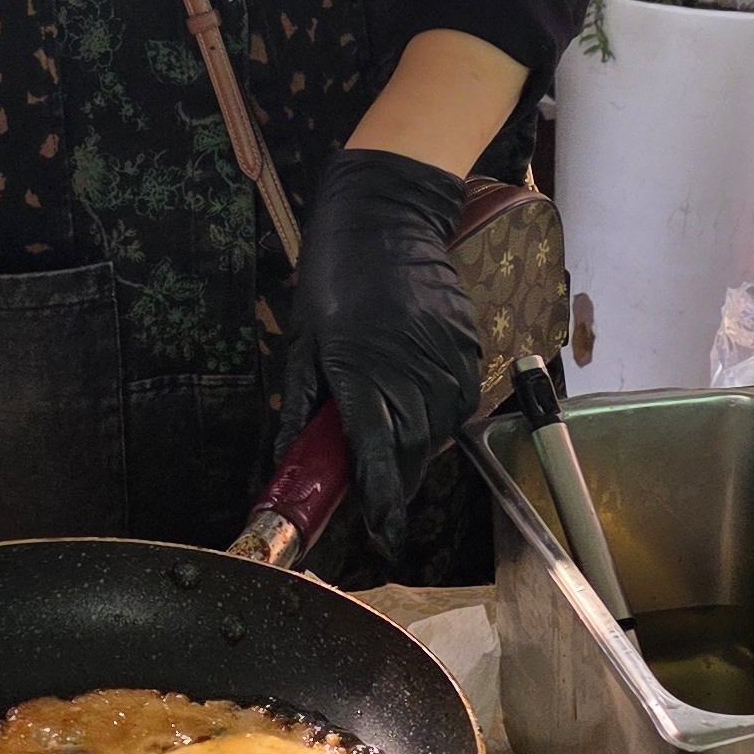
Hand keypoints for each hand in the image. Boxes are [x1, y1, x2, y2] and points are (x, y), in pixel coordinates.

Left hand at [277, 149, 478, 549]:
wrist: (385, 218)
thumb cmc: (333, 278)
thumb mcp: (303, 341)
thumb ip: (302, 404)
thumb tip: (287, 458)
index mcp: (360, 375)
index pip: (375, 457)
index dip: (380, 503)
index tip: (380, 535)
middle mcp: (408, 372)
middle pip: (413, 453)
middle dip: (398, 482)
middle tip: (382, 498)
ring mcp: (443, 359)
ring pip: (440, 431)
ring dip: (421, 451)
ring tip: (400, 452)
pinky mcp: (466, 345)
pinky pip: (460, 401)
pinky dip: (443, 417)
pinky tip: (424, 412)